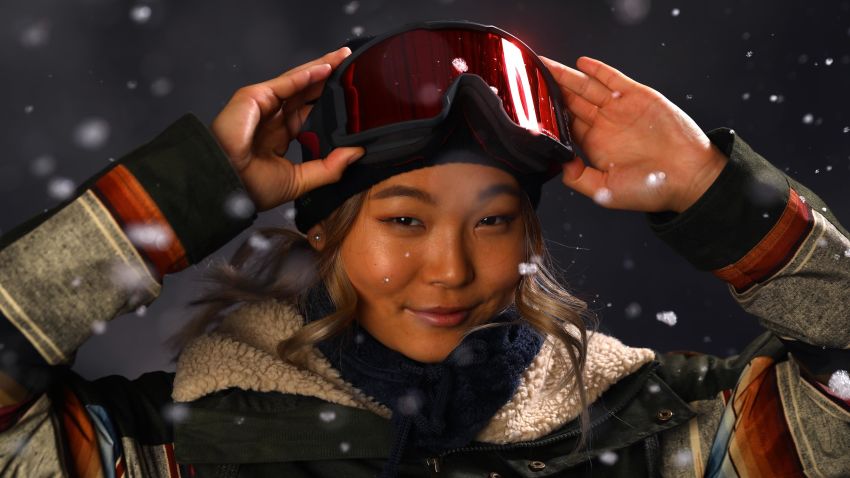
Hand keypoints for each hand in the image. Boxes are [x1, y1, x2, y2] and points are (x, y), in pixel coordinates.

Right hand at [211, 46, 364, 211]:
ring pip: (298, 81)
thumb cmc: (251, 187)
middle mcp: (273, 117)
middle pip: (307, 92)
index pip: (311, 112)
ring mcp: (264, 105)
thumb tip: (356, 153)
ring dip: (321, 68)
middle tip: (352, 66)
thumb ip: (330, 168)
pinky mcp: (255, 96)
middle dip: (329, 78)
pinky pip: (285, 82)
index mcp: (281, 135)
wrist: (226, 184)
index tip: (354, 98)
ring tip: (343, 59)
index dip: (331, 103)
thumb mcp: (300, 179)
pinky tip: (324, 68)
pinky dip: (305, 75)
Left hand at [539, 55, 727, 212]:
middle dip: (550, 89)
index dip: (546, 114)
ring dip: (567, 76)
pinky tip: (581, 64)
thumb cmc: (651, 190)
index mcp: (595, 146)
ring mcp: (620, 109)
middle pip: (571, 102)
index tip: (525, 106)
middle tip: (528, 77)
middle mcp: (605, 125)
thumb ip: (579, 179)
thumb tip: (559, 163)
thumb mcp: (606, 192)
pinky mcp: (638, 97)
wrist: (690, 177)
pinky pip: (613, 79)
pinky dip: (598, 71)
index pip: (564, 124)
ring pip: (587, 88)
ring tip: (545, 65)